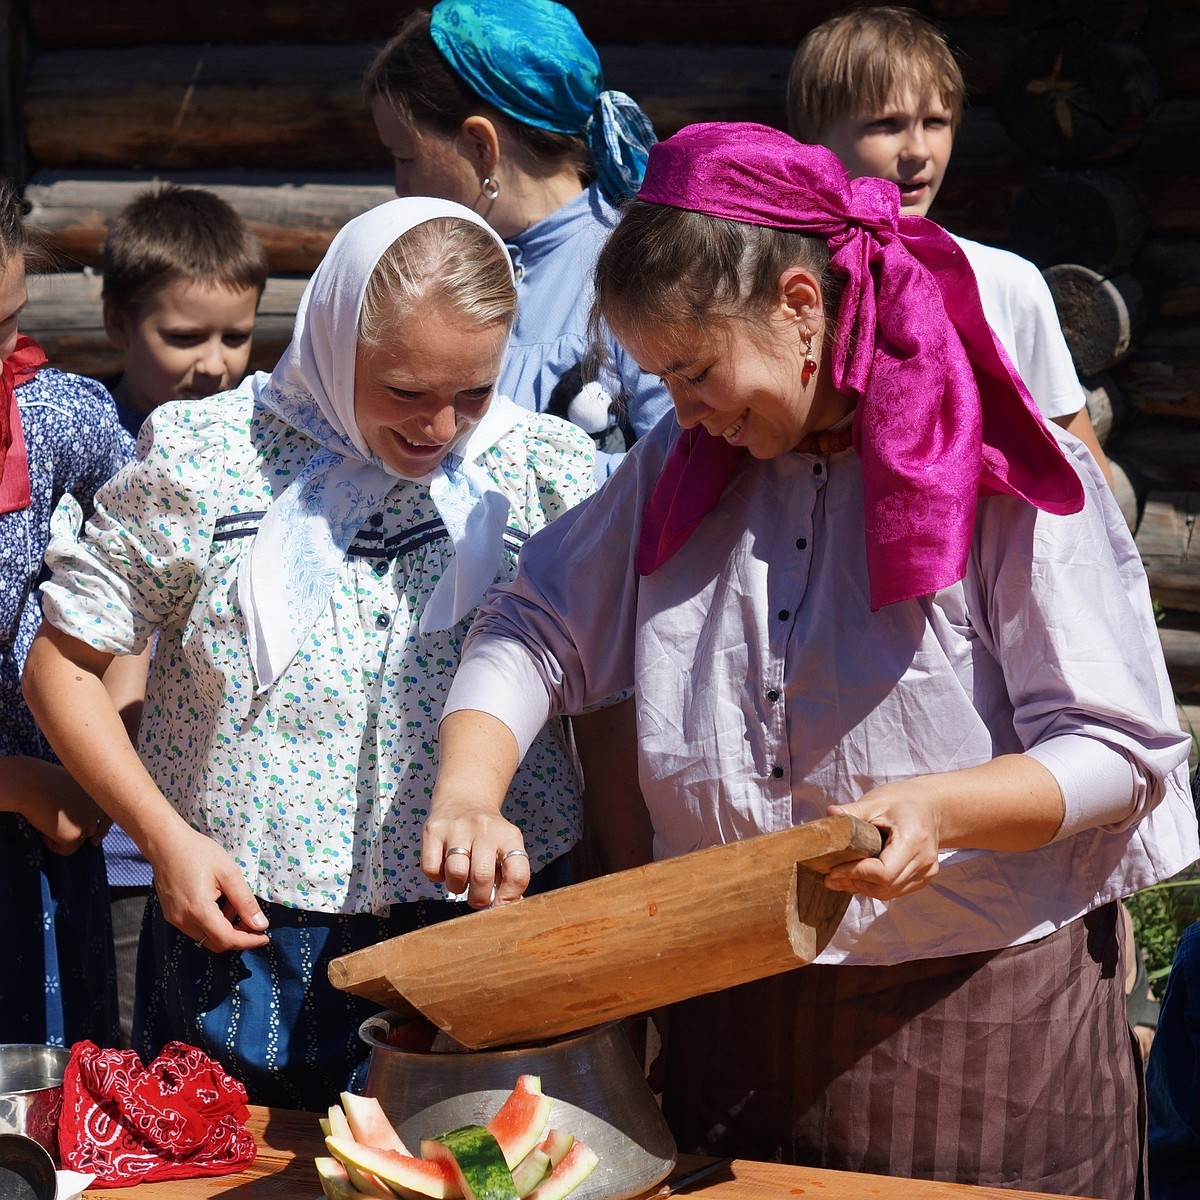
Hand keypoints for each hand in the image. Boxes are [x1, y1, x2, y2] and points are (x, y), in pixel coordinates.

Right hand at [2, 756, 111, 854]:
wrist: (31, 784)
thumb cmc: (46, 780)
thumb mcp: (76, 785)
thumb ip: (85, 801)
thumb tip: (88, 825)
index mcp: (102, 795)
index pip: (109, 817)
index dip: (102, 830)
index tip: (95, 841)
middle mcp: (100, 809)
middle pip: (92, 830)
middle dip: (76, 831)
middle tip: (59, 826)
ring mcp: (89, 822)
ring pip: (79, 840)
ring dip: (62, 836)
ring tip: (48, 821)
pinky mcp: (75, 835)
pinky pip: (66, 850)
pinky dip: (52, 845)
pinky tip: (43, 830)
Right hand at [148, 824, 269, 952]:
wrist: (167, 843)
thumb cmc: (199, 853)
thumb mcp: (229, 874)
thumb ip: (245, 902)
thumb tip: (260, 925)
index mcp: (199, 910)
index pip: (227, 939)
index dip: (248, 941)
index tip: (264, 937)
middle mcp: (183, 920)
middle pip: (216, 943)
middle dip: (238, 936)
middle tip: (253, 921)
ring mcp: (175, 919)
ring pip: (206, 937)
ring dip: (225, 928)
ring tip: (233, 901)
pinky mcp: (171, 914)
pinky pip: (195, 928)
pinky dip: (212, 922)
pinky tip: (219, 900)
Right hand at [421, 791, 530, 908]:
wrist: (464, 799)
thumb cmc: (487, 835)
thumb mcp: (506, 847)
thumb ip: (509, 877)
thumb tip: (510, 906)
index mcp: (509, 836)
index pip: (517, 874)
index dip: (509, 899)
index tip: (499, 906)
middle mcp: (485, 829)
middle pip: (482, 877)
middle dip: (478, 898)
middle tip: (477, 897)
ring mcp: (457, 828)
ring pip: (456, 874)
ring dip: (457, 887)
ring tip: (461, 879)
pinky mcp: (433, 830)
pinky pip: (431, 869)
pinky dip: (437, 876)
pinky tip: (444, 866)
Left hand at [822, 779, 943, 900]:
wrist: (932, 806)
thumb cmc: (903, 801)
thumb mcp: (877, 801)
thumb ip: (854, 810)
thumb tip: (830, 814)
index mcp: (914, 839)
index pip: (884, 872)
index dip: (856, 873)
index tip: (833, 868)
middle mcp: (924, 860)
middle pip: (885, 886)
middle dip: (855, 883)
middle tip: (829, 876)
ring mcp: (926, 871)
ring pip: (889, 892)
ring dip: (862, 888)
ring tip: (838, 879)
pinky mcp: (923, 877)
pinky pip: (896, 890)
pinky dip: (875, 887)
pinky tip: (856, 878)